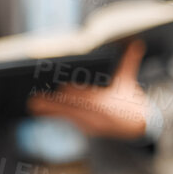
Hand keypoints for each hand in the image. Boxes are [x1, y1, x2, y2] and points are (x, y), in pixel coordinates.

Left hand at [28, 40, 149, 138]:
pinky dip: (55, 116)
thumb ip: (129, 61)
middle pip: (75, 109)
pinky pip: (69, 121)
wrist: (139, 126)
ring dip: (50, 111)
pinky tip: (41, 111)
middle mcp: (100, 116)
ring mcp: (93, 124)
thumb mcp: (130, 80)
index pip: (90, 99)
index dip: (76, 95)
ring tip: (33, 105)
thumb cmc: (131, 100)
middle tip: (36, 99)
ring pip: (68, 116)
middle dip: (55, 104)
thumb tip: (136, 44)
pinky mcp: (87, 129)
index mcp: (109, 104)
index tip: (62, 89)